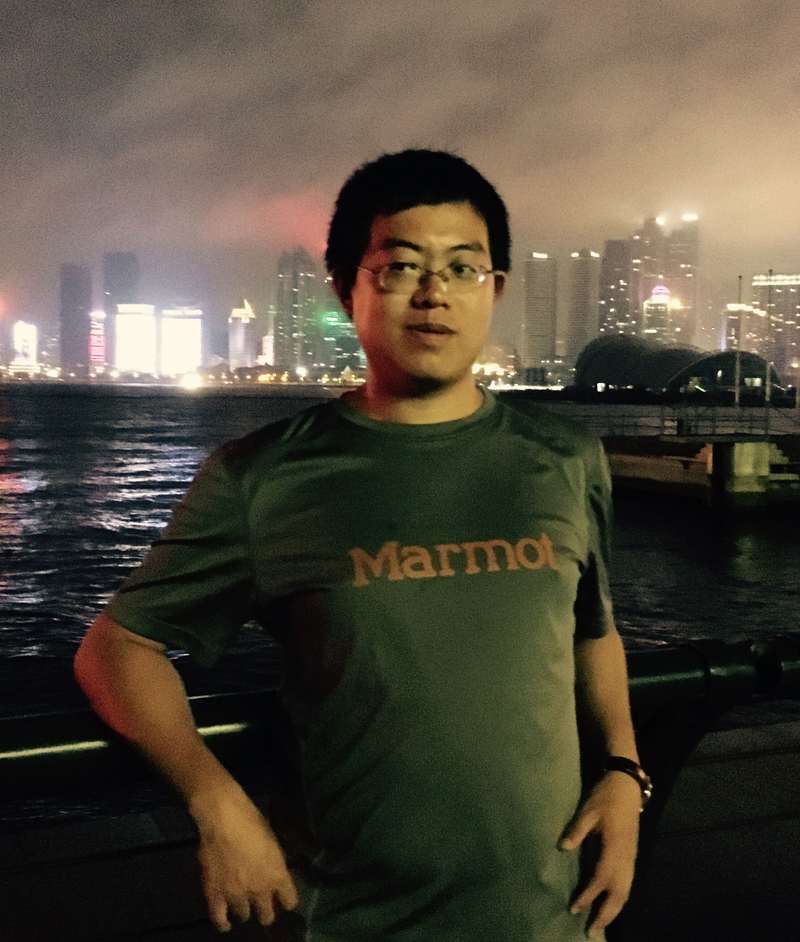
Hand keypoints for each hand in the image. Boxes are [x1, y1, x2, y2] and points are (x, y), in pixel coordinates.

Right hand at [192, 790, 300, 932]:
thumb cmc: (253, 821)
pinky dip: (223, 923)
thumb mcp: (274, 842)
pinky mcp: (215, 894)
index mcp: (278, 876)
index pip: (290, 902)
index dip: (287, 900)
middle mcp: (260, 890)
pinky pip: (219, 918)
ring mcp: (237, 895)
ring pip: (244, 915)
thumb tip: (275, 875)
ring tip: (243, 904)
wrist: (224, 818)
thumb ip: (275, 864)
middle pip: (267, 915)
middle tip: (262, 904)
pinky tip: (226, 923)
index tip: (284, 898)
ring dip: (245, 910)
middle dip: (266, 911)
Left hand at [559, 772, 640, 938]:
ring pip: (626, 893)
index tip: (574, 909)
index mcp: (614, 847)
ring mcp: (631, 858)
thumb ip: (576, 830)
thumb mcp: (587, 810)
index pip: (600, 879)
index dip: (588, 896)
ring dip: (614, 910)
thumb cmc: (605, 797)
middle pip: (618, 895)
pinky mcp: (632, 856)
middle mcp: (625, 858)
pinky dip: (620, 899)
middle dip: (605, 915)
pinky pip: (628, 885)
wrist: (626, 787)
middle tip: (590, 931)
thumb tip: (562, 848)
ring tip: (599, 924)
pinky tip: (610, 904)